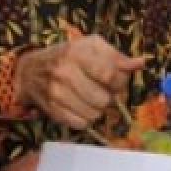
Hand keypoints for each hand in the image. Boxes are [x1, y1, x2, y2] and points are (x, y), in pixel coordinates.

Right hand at [14, 35, 145, 128]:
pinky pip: (80, 124)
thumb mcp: (92, 46)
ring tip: (92, 98)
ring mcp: (56, 93)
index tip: (118, 82)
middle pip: (104, 99)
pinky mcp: (52, 110)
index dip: (120, 82)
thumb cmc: (68, 55)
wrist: (30, 70)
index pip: (109, 75)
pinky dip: (86, 118)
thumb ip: (117, 56)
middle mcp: (64, 73)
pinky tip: (82, 107)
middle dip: (110, 97)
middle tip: (104, 90)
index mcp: (77, 53)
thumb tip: (140, 63)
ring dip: (99, 109)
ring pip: (94, 114)